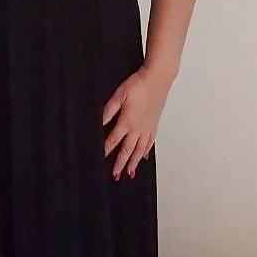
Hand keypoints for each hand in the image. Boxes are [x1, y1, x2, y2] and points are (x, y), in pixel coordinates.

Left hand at [102, 64, 171, 179]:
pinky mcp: (154, 124)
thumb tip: (99, 122)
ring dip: (134, 162)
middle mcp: (138, 128)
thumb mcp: (119, 95)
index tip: (100, 159)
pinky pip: (150, 142)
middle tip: (116, 176)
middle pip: (127, 150)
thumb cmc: (138, 85)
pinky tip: (143, 157)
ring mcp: (147, 127)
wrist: (157, 79)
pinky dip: (146, 151)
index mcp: (127, 122)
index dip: (106, 150)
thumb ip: (108, 110)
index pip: (114, 140)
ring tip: (130, 173)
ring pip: (139, 150)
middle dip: (120, 164)